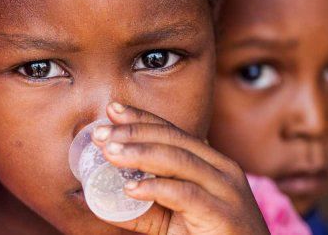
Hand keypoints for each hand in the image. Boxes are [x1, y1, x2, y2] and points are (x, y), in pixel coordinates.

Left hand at [91, 103, 269, 234]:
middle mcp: (222, 169)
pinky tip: (131, 189)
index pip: (172, 131)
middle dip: (134, 131)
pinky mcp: (223, 214)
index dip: (141, 117)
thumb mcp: (174, 218)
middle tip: (101, 134)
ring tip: (110, 153)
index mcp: (211, 162)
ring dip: (139, 153)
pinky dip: (155, 188)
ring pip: (178, 160)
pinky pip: (185, 194)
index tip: (112, 109)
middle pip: (172, 138)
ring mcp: (226, 190)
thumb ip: (146, 206)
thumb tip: (103, 196)